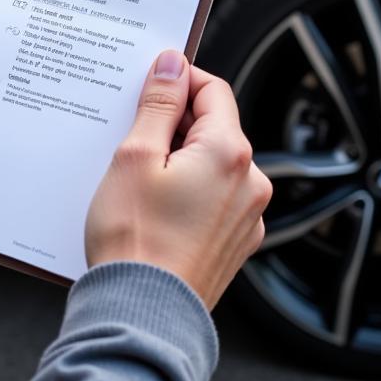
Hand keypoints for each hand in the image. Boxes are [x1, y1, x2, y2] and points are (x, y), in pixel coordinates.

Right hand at [85, 50, 271, 309]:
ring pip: (211, 163)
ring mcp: (247, 216)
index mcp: (230, 152)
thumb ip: (158, 103)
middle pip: (213, 126)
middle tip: (131, 140)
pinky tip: (152, 207)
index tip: (147, 87)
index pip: (212, 88)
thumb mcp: (135, 156)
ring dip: (178, 159)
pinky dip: (186, 191)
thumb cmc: (135, 241)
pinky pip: (212, 197)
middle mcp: (250, 182)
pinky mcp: (235, 242)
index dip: (178, 81)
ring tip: (137, 181)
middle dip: (172, 124)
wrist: (143, 317)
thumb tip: (172, 64)